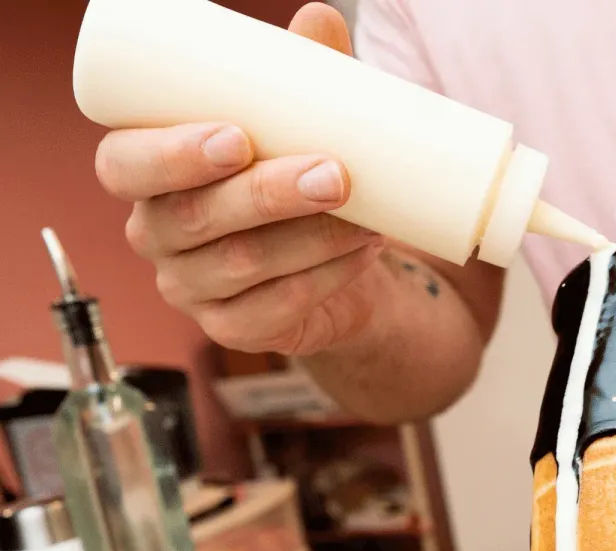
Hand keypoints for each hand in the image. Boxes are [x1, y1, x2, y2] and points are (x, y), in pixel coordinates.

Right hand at [94, 4, 382, 355]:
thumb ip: (302, 76)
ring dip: (310, 238)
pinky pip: (276, 310)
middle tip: (333, 173)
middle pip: (195, 218)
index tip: (237, 136)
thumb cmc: (298, 176)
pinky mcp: (236, 331)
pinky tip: (360, 254)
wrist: (339, 259)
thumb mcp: (297, 124)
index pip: (126, 165)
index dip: (173, 154)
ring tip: (367, 216)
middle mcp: (157, 234)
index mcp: (145, 174)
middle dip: (267, 194)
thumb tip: (320, 18)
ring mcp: (192, 289)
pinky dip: (325, 279)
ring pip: (243, 265)